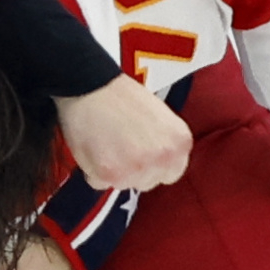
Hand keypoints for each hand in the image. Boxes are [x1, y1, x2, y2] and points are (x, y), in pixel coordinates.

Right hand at [57, 73, 191, 191]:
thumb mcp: (161, 117)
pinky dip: (92, 170)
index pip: (172, 173)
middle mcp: (163, 159)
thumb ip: (164, 144)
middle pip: (147, 182)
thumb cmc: (121, 96)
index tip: (141, 154)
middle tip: (119, 144)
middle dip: (133, 170)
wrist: (90, 85)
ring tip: (105, 141)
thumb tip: (157, 166)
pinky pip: (99, 183)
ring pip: (123, 184)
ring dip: (112, 170)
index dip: (154, 165)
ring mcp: (137, 169)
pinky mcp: (109, 174)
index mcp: (179, 143)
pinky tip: (93, 146)